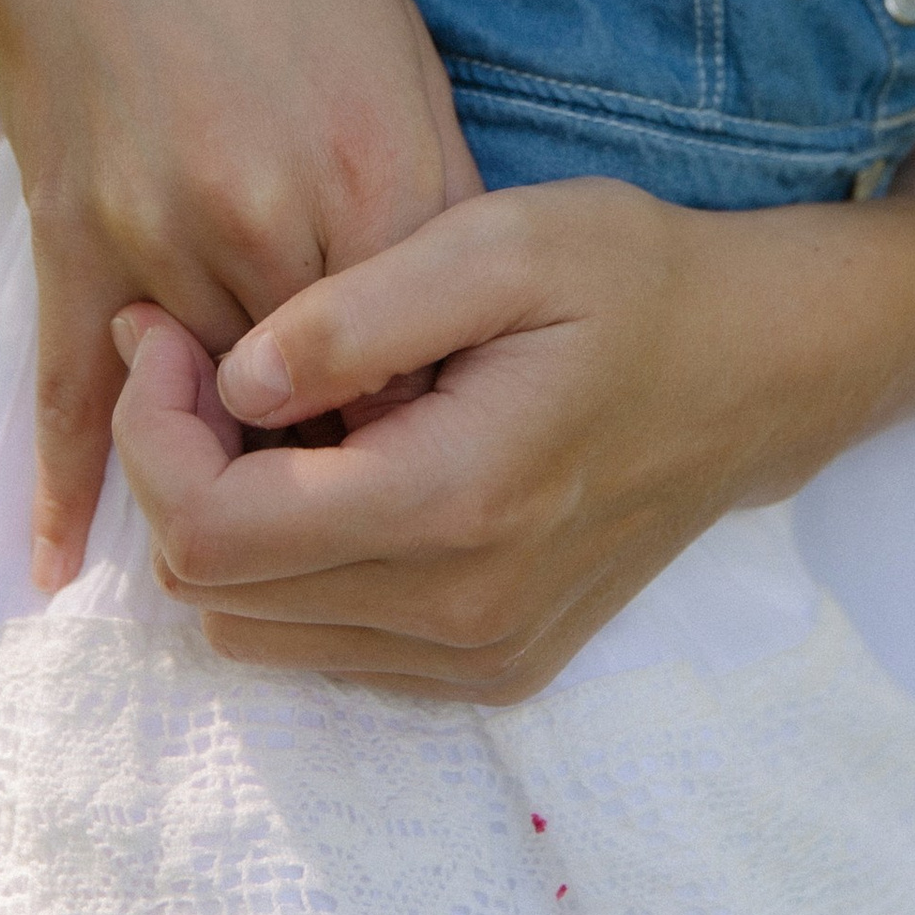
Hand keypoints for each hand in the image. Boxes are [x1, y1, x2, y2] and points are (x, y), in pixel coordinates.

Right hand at [0, 0, 478, 595]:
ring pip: (205, 407)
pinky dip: (64, 484)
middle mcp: (270, 215)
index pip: (426, 363)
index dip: (437, 422)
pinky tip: (58, 569)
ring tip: (259, 508)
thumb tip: (450, 341)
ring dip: (232, 457)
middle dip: (342, 455)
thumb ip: (432, 202)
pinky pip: (62, 386)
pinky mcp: (68, 227)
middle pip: (320, 407)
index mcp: (376, 170)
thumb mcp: (399, 58)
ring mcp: (158, 229)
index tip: (446, 458)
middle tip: (363, 506)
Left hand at [111, 174, 864, 693]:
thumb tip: (233, 379)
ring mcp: (479, 657)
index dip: (154, 432)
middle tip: (209, 360)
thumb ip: (359, 314)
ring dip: (230, 521)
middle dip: (178, 470)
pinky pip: (326, 646)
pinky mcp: (492, 670)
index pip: (213, 529)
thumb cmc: (637, 282)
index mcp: (455, 502)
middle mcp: (461, 613)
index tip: (168, 336)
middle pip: (215, 592)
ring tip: (275, 411)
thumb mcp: (504, 243)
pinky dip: (295, 566)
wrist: (760, 369)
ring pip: (255, 630)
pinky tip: (339, 468)